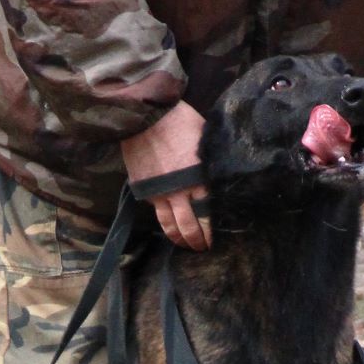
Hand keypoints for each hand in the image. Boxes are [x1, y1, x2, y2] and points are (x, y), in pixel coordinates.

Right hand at [121, 101, 211, 250]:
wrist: (144, 114)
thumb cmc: (179, 121)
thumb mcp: (204, 141)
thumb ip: (210, 164)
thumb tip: (219, 176)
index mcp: (198, 180)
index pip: (206, 215)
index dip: (210, 232)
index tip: (213, 240)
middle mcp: (178, 191)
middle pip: (189, 227)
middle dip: (196, 241)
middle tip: (201, 249)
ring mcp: (159, 193)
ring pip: (169, 226)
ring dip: (179, 239)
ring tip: (185, 245)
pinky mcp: (144, 190)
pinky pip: (156, 212)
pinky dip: (164, 224)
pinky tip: (170, 227)